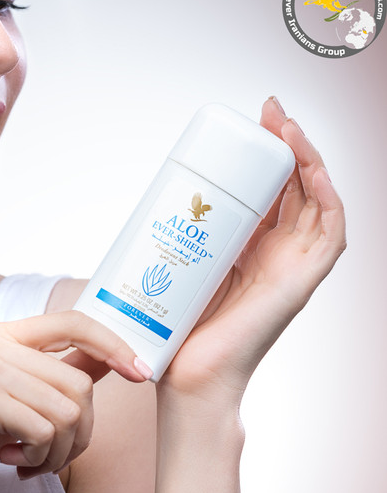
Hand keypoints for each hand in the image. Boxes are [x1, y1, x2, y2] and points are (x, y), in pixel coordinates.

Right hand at [0, 311, 147, 492]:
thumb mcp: (20, 400)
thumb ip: (59, 375)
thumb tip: (111, 361)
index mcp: (7, 335)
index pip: (76, 323)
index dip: (115, 345)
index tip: (140, 373)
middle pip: (81, 383)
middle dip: (82, 432)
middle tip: (53, 455)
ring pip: (70, 410)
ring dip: (60, 451)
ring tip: (31, 460)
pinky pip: (47, 430)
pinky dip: (40, 458)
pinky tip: (13, 462)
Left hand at [159, 97, 345, 405]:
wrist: (190, 380)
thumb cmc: (181, 333)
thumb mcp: (182, 269)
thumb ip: (185, 238)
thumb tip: (162, 200)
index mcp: (251, 251)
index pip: (269, 191)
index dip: (266, 155)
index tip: (248, 123)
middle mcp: (277, 255)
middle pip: (295, 188)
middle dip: (285, 146)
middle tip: (267, 113)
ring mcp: (293, 267)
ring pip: (317, 201)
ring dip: (308, 160)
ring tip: (286, 128)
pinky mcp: (303, 283)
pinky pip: (331, 233)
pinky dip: (327, 197)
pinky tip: (310, 169)